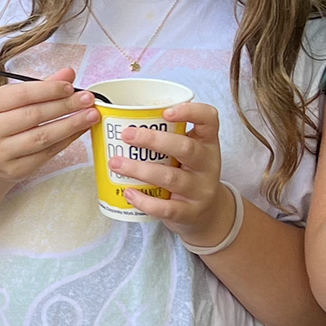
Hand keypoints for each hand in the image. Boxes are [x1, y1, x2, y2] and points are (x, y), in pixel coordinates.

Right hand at [0, 67, 98, 184]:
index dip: (49, 90)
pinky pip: (47, 153)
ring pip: (42, 137)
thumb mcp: (13, 100)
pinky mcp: (15, 169)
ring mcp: (1, 152)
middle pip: (34, 115)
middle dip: (65, 106)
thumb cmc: (3, 122)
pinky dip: (66, 140)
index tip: (70, 87)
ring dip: (70, 125)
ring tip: (90, 115)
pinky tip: (79, 130)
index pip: (22, 94)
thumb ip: (41, 86)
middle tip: (87, 99)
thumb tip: (68, 74)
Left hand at [112, 101, 233, 245]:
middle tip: (126, 135)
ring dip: (140, 169)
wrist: (208, 214)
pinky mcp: (190, 212)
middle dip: (153, 140)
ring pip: (171, 177)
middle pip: (185, 148)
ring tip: (116, 163)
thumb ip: (167, 136)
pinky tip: (128, 193)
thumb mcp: (188, 152)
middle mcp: (208, 164)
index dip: (190, 112)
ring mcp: (201, 190)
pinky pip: (166, 208)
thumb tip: (122, 120)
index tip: (165, 112)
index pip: (209, 119)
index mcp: (207, 142)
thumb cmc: (189, 173)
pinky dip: (145, 201)